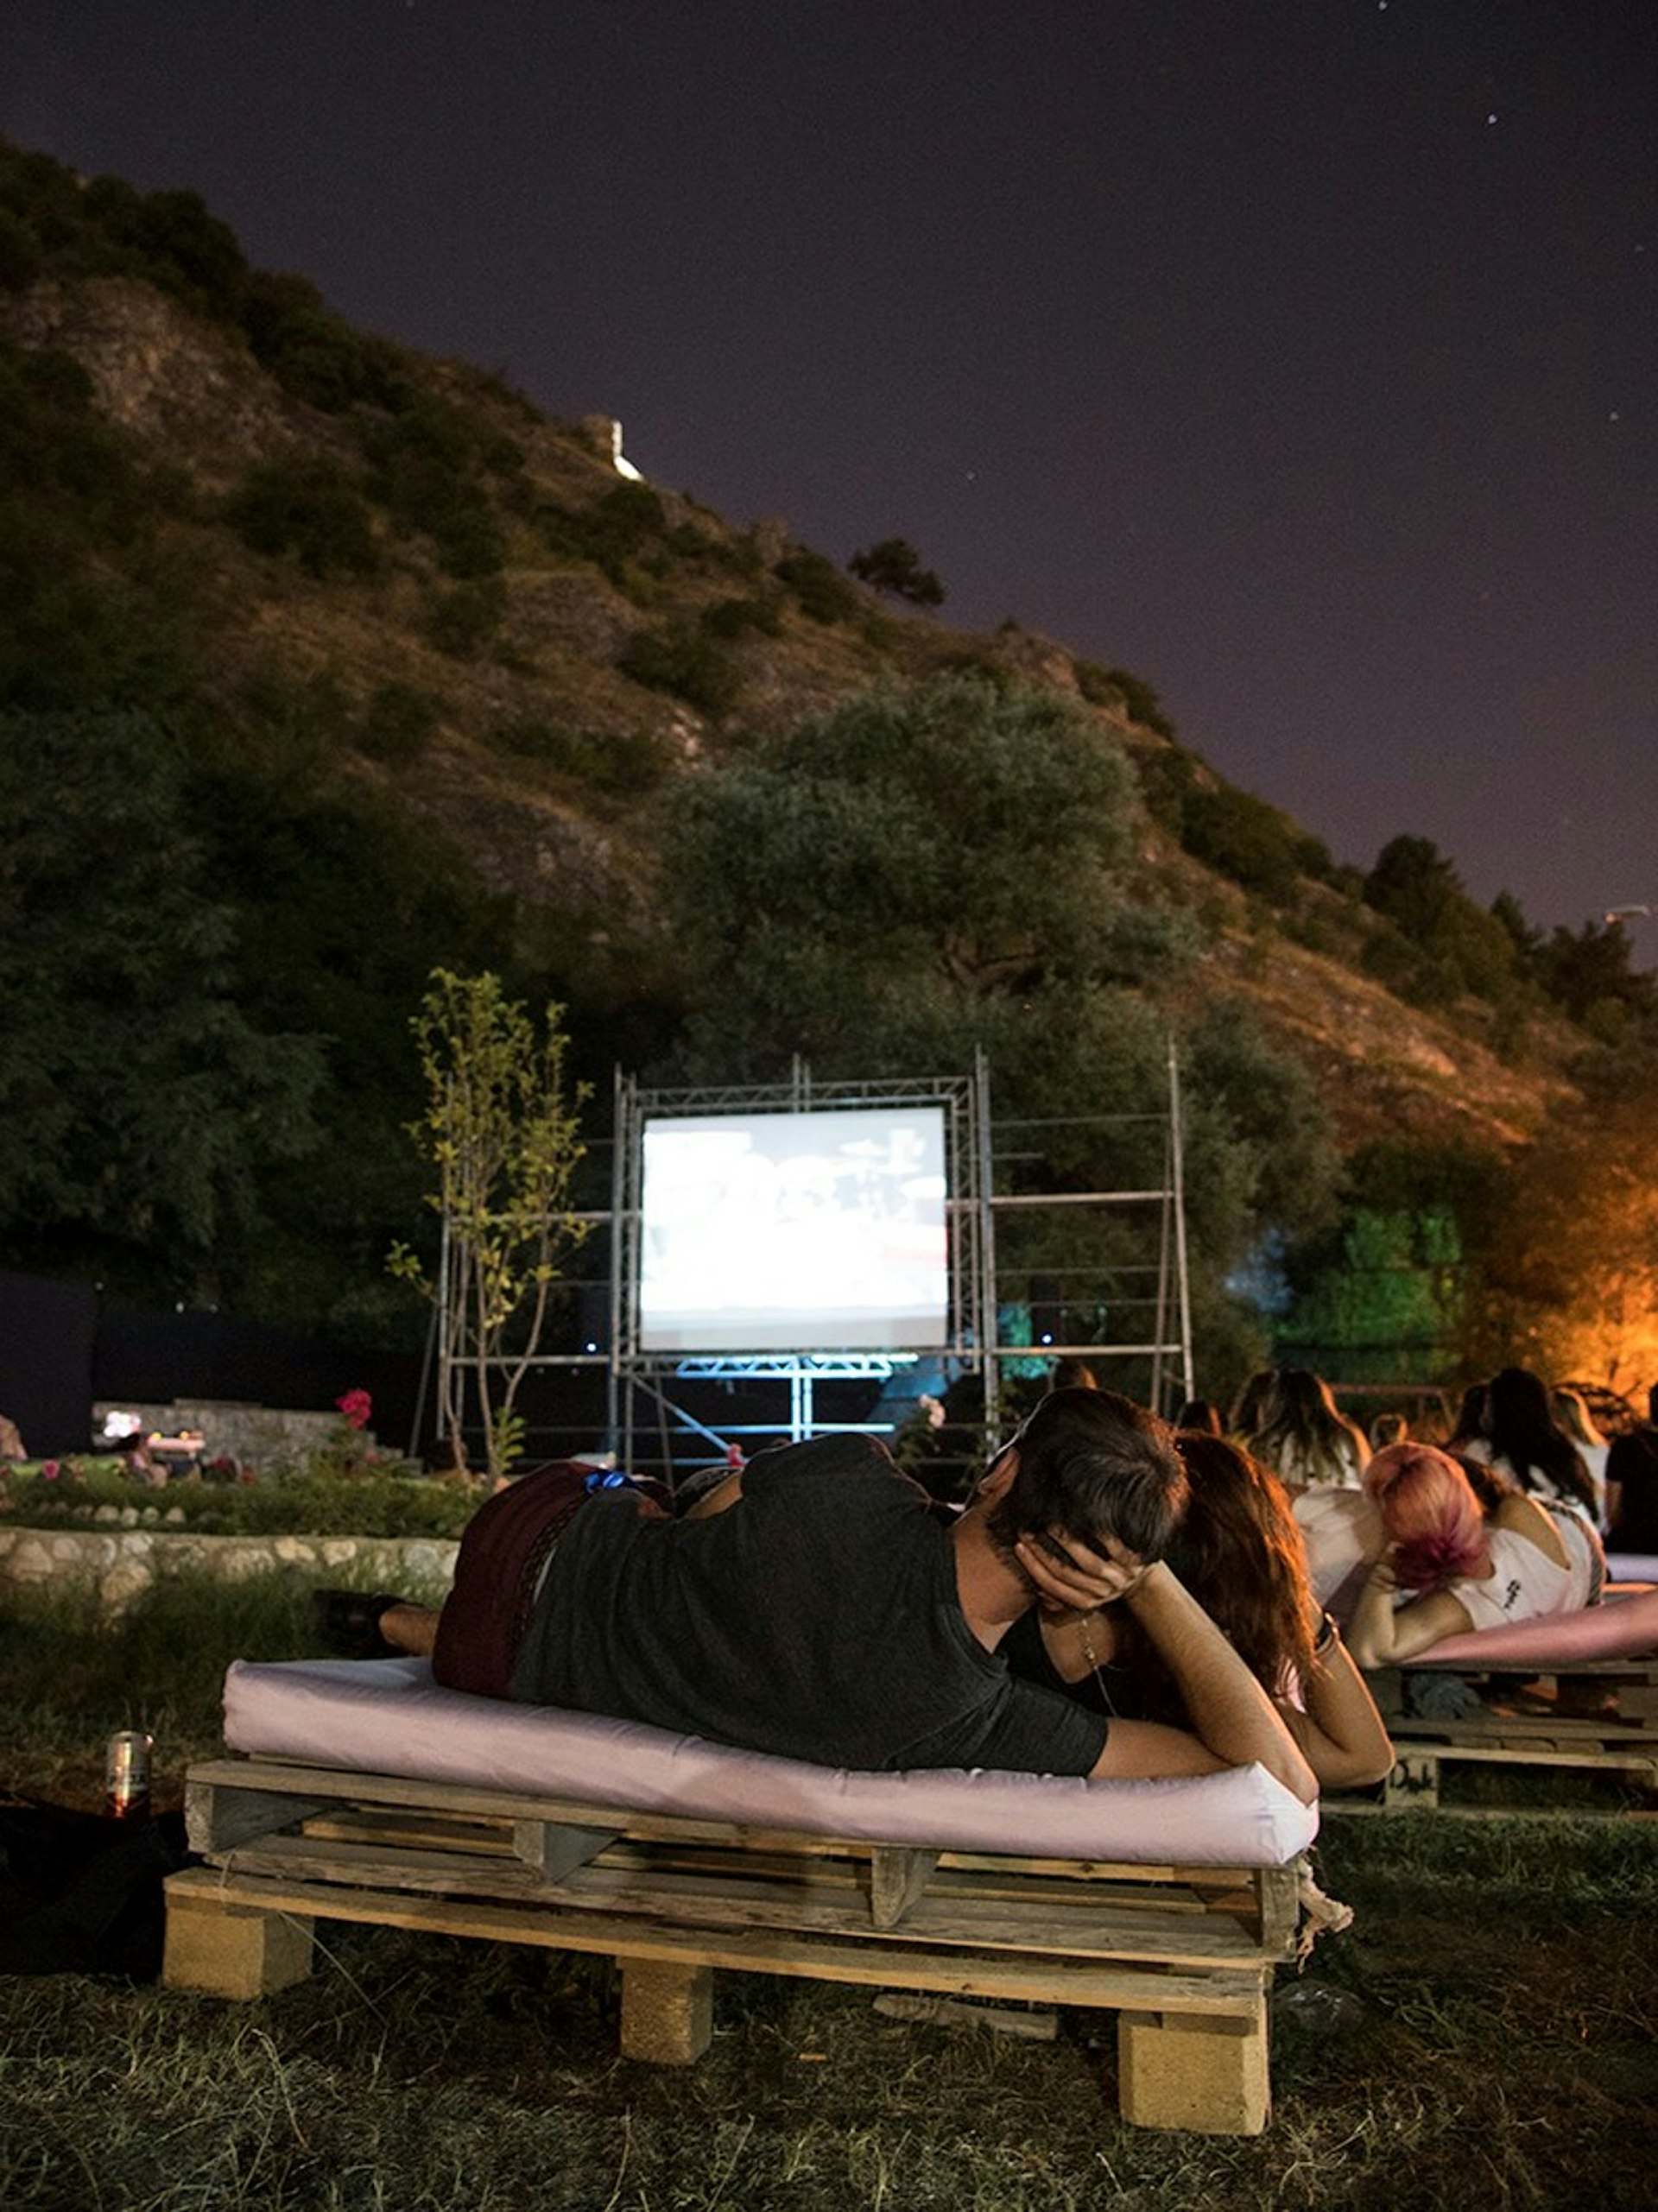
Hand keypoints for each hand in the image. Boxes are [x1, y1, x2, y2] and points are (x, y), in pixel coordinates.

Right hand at [1014, 1526, 1147, 1612]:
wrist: (1146, 1581)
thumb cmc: (1107, 1580)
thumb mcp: (1086, 1592)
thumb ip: (1062, 1593)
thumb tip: (1036, 1590)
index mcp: (1087, 1601)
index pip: (1052, 1585)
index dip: (1033, 1566)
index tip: (1019, 1545)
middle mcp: (1102, 1592)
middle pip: (1065, 1573)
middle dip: (1042, 1552)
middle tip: (1028, 1531)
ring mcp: (1120, 1578)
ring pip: (1088, 1563)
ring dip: (1066, 1542)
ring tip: (1050, 1523)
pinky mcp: (1135, 1563)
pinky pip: (1116, 1548)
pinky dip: (1102, 1535)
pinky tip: (1087, 1517)